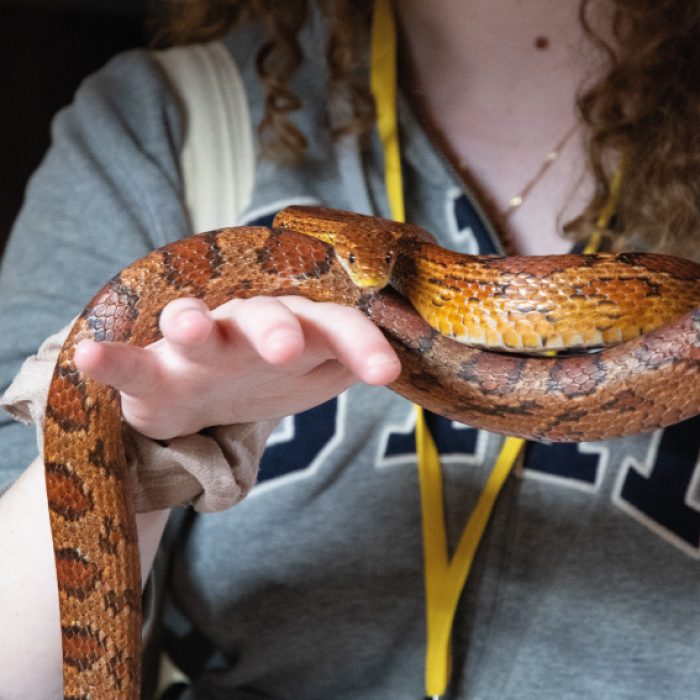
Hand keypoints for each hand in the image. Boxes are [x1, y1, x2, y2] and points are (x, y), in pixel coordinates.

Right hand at [74, 295, 400, 439]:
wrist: (208, 398)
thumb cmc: (270, 377)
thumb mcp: (319, 372)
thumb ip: (354, 358)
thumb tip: (409, 357)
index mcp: (296, 329)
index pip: (332, 326)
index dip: (359, 344)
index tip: (385, 373)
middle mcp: (246, 328)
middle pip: (264, 315)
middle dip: (274, 328)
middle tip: (287, 347)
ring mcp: (196, 347)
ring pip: (193, 325)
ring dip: (190, 323)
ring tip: (187, 328)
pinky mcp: (152, 370)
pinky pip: (129, 361)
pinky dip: (110, 359)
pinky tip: (90, 355)